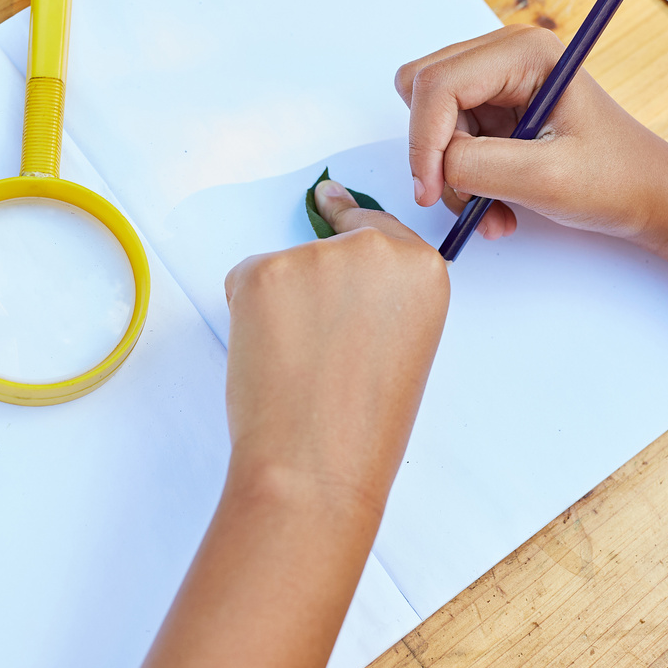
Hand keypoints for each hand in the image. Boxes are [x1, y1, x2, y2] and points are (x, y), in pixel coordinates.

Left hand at [221, 179, 448, 513]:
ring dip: (280, 306)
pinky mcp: (261, 271)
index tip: (333, 203)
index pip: (378, 228)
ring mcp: (314, 256)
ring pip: (283, 269)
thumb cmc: (362, 425)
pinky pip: (246, 283)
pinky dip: (248, 317)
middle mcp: (373, 250)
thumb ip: (382, 298)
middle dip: (312, 285)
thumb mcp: (404, 346)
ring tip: (300, 364)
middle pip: (327, 246)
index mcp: (422, 268)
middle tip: (315, 347)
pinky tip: (271, 357)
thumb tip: (335, 279)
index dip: (351, 227)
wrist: (316, 464)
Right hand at [397, 24, 667, 243]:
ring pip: (433, 123)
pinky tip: (500, 206)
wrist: (651, 198)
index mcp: (525, 52)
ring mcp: (500, 84)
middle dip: (435, 152)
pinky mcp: (497, 114)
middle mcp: (507, 57)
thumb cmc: (617, 180)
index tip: (430, 191)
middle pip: (423, 93)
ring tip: (495, 212)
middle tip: (461, 195)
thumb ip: (478, 166)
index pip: (437, 83)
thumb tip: (432, 167)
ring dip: (453, 176)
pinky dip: (464, 182)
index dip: (424, 139)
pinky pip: (451, 144)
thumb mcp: (547, 178)